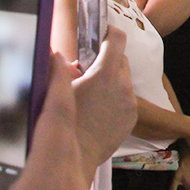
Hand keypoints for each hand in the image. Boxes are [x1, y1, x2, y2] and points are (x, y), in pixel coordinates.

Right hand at [0, 56, 90, 189]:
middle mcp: (70, 187)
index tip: (51, 57)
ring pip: (64, 160)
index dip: (55, 82)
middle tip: (30, 87)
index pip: (58, 114)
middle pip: (64, 133)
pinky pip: (60, 185)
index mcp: (50, 176)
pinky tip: (22, 182)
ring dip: (47, 139)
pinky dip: (45, 169)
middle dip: (51, 105)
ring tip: (21, 131)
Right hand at [70, 27, 136, 173]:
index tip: (100, 33)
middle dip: (105, 60)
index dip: (109, 32)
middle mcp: (123, 85)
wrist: (73, 158)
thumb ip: (59, 68)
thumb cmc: (62, 122)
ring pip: (124, 80)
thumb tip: (58, 56)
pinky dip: (115, 97)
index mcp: (106, 73)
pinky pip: (126, 98)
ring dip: (111, 80)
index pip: (117, 38)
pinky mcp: (131, 118)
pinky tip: (98, 109)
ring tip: (90, 93)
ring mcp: (130, 102)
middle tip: (85, 71)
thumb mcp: (57, 90)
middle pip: (120, 59)